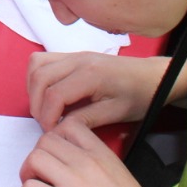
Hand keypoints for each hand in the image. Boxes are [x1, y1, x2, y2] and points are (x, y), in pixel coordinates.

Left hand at [20, 118, 140, 186]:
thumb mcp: (118, 177)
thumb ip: (95, 163)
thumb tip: (66, 156)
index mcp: (103, 156)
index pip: (71, 126)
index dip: (58, 137)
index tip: (56, 152)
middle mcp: (87, 165)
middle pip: (47, 141)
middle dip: (39, 156)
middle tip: (41, 173)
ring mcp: (73, 183)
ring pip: (35, 159)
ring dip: (30, 174)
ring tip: (37, 186)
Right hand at [27, 51, 164, 130]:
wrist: (153, 76)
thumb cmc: (139, 96)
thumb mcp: (116, 113)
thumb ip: (86, 120)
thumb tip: (60, 128)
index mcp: (91, 74)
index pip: (55, 94)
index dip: (47, 117)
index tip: (51, 132)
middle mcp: (78, 59)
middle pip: (40, 77)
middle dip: (36, 103)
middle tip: (45, 123)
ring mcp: (74, 54)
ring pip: (36, 64)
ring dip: (33, 88)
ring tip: (44, 108)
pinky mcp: (73, 55)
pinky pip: (43, 60)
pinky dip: (38, 77)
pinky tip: (48, 94)